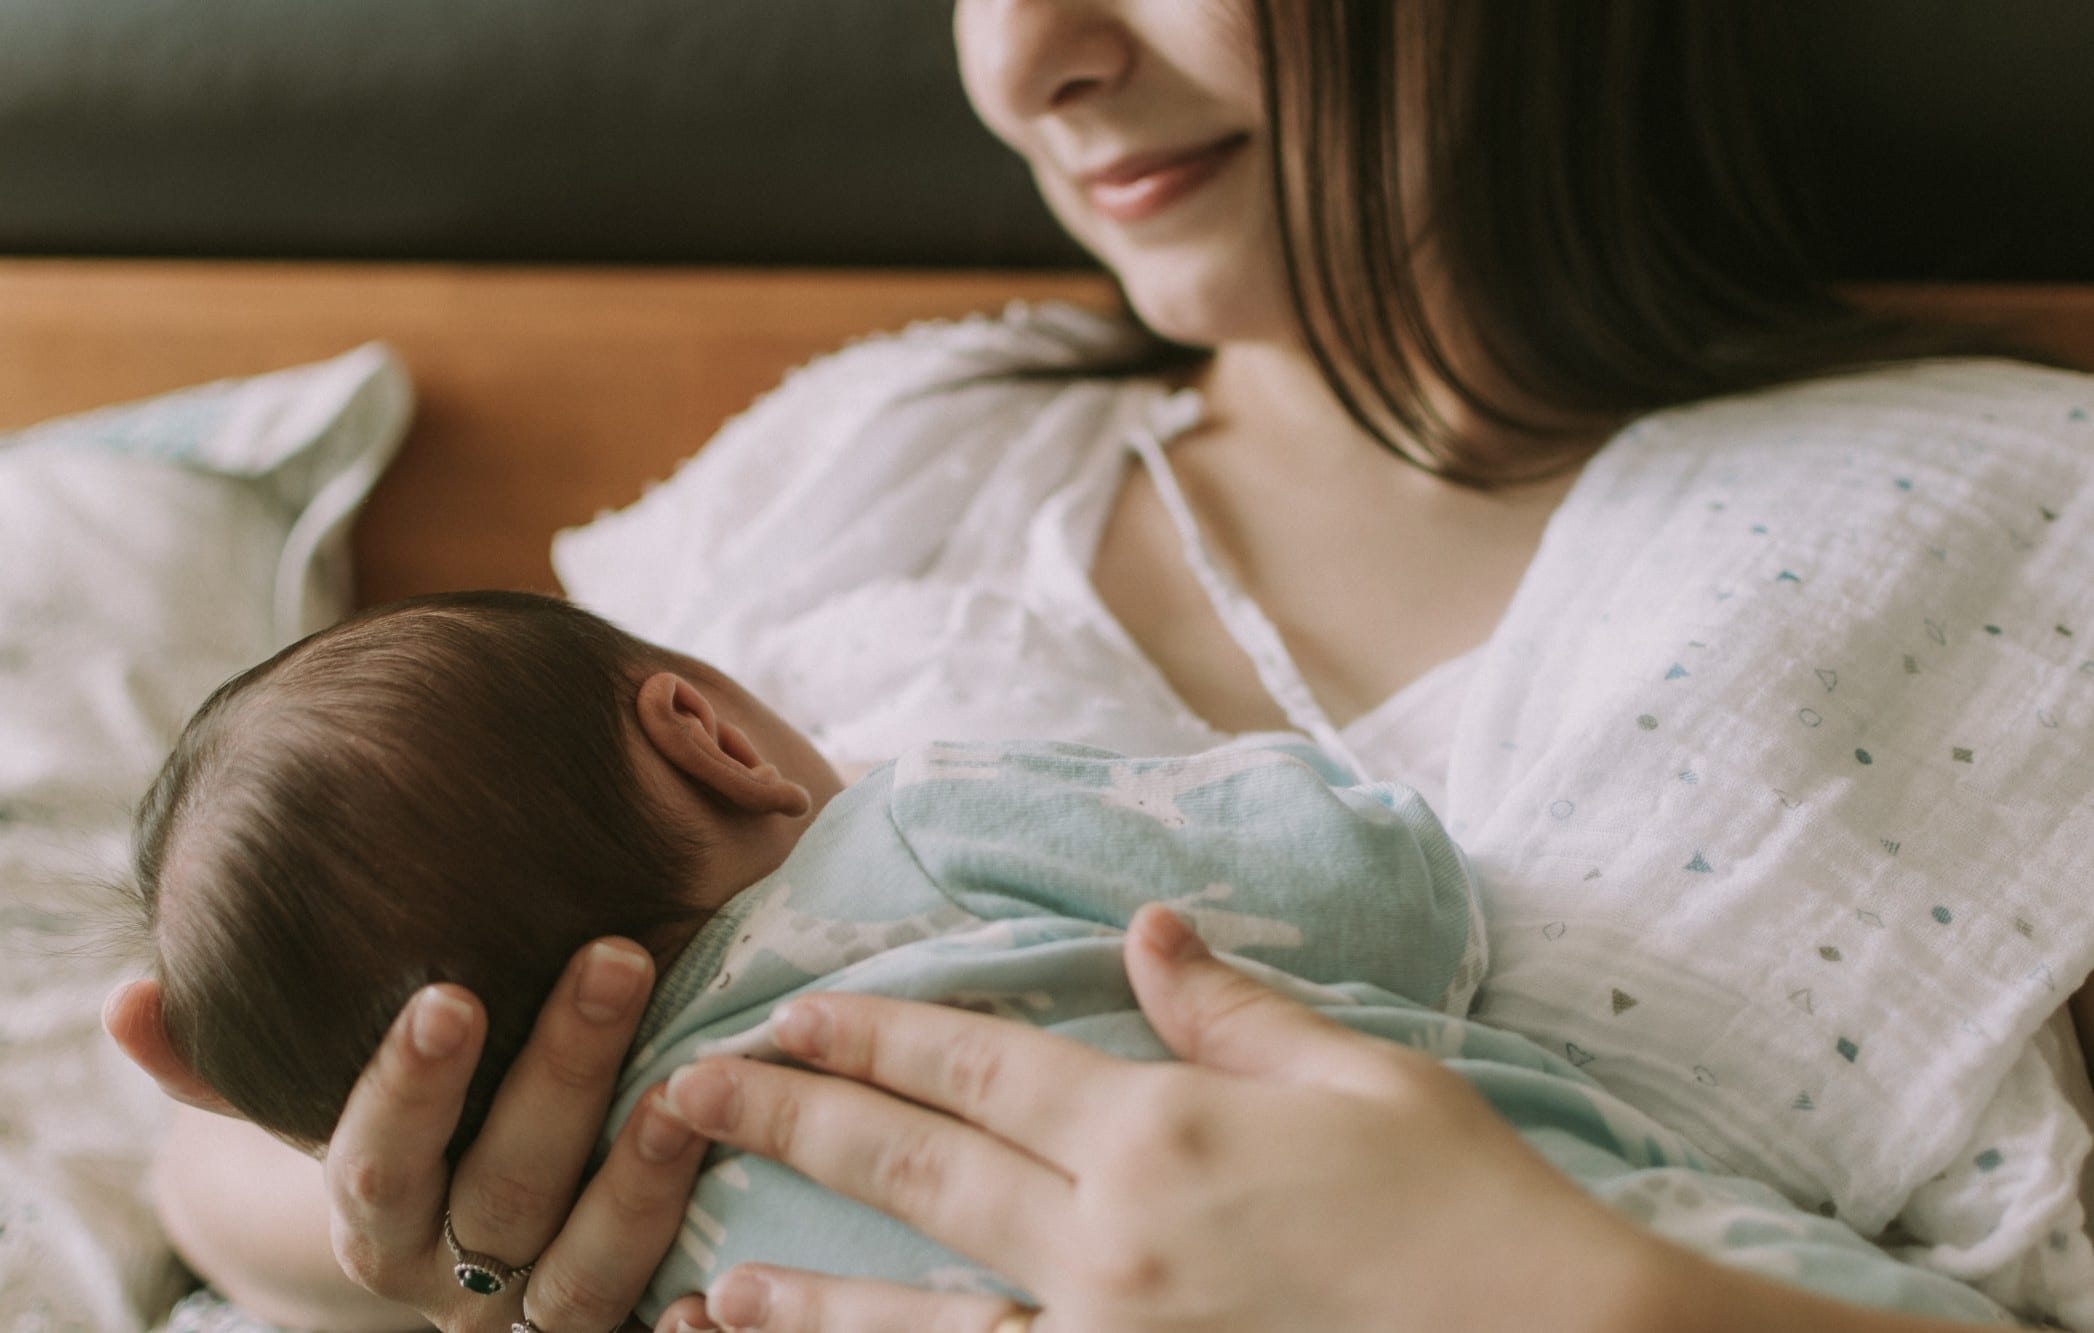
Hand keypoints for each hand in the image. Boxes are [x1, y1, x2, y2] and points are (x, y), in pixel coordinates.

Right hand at [322, 939, 714, 1331]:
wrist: (489, 1222)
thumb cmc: (443, 1102)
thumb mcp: (373, 1071)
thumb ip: (298, 1033)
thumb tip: (151, 989)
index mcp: (382, 1211)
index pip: (379, 1162)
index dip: (409, 1089)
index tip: (451, 997)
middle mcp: (453, 1276)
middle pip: (506, 1191)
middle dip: (563, 1075)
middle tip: (619, 958)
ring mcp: (545, 1312)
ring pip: (591, 1267)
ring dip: (640, 1176)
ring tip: (690, 1082)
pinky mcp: (627, 1327)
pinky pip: (664, 1325)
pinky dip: (698, 1297)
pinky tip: (740, 1234)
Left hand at [650, 905, 1671, 1332]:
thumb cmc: (1471, 1210)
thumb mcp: (1361, 1081)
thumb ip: (1232, 1011)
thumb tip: (1149, 929)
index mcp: (1160, 1133)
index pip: (978, 1064)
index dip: (875, 1029)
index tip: (791, 1008)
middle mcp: (1107, 1245)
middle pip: (915, 1170)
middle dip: (791, 1121)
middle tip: (688, 1094)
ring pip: (915, 1318)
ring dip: (799, 1297)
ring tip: (703, 1292)